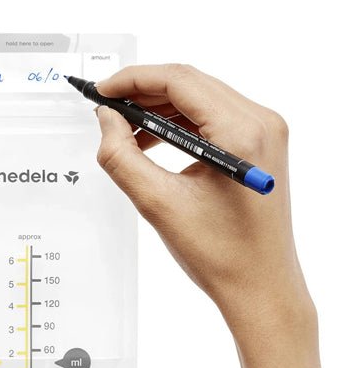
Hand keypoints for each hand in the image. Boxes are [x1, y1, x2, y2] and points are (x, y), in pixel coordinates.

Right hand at [95, 63, 309, 342]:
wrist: (260, 287)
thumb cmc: (222, 255)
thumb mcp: (158, 203)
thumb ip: (122, 156)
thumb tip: (106, 120)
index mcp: (242, 133)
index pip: (179, 81)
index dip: (133, 80)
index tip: (102, 91)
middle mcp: (261, 123)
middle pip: (190, 84)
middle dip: (143, 92)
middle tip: (107, 109)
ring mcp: (264, 132)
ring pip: (199, 98)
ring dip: (158, 108)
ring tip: (124, 129)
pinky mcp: (258, 144)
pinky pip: (211, 117)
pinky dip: (177, 124)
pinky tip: (151, 140)